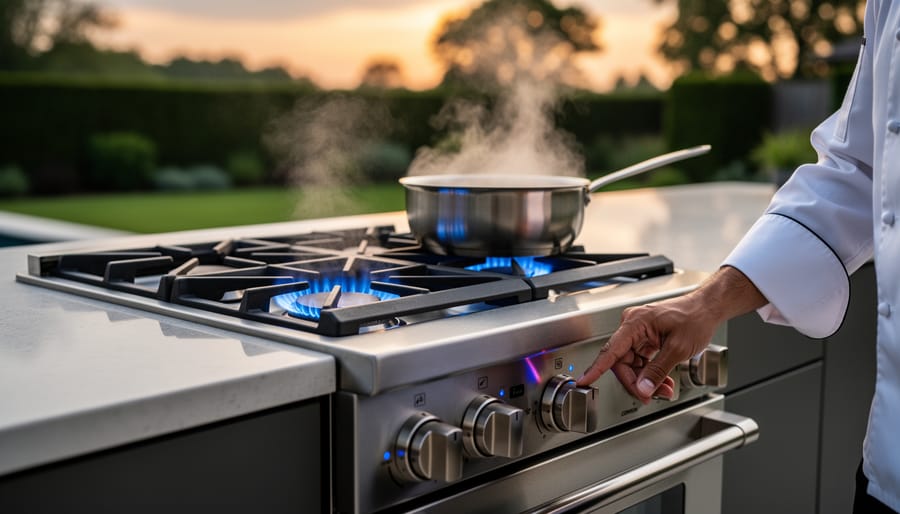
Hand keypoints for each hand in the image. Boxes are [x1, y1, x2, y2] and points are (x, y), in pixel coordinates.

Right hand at [576, 266, 765, 402]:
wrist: (707, 308)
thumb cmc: (694, 318)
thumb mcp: (677, 349)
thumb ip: (657, 371)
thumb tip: (642, 389)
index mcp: (635, 323)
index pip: (611, 350)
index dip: (597, 369)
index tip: (584, 381)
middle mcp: (633, 326)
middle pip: (622, 362)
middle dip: (636, 381)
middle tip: (650, 395)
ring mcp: (638, 333)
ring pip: (632, 364)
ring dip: (646, 379)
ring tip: (664, 389)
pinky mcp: (645, 338)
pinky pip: (641, 360)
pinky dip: (651, 372)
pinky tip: (662, 380)